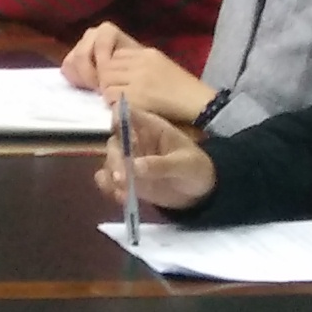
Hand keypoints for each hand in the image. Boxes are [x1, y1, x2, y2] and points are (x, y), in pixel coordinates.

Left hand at [62, 22, 210, 125]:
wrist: (198, 102)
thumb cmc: (182, 89)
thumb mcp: (161, 66)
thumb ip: (140, 65)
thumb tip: (115, 70)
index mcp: (147, 53)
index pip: (116, 55)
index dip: (112, 68)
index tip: (117, 80)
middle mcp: (141, 63)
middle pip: (107, 67)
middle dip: (106, 80)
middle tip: (113, 92)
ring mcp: (139, 79)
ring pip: (106, 81)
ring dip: (107, 92)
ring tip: (118, 100)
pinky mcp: (137, 96)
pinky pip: (111, 96)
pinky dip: (112, 103)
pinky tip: (122, 107)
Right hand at [94, 103, 218, 214]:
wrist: (201, 193)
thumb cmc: (196, 168)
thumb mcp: (184, 165)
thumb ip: (160, 165)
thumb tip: (135, 166)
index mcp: (151, 128)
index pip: (128, 114)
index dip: (117, 117)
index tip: (116, 130)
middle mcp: (136, 141)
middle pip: (115, 142)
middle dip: (115, 158)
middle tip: (121, 176)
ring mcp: (130, 161)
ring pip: (110, 162)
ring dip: (111, 174)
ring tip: (122, 189)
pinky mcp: (128, 180)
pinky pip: (111, 181)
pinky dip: (111, 188)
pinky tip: (123, 197)